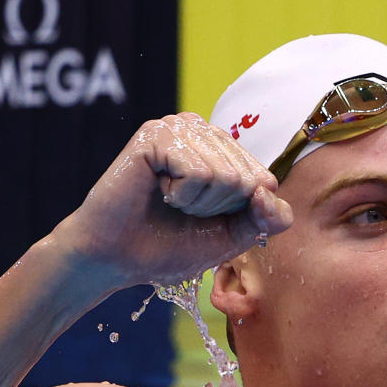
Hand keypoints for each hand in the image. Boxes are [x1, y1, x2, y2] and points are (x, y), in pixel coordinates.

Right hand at [61, 113, 292, 287]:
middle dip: (216, 209)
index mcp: (221, 149)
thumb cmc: (167, 246)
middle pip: (247, 179)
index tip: (201, 217)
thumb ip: (266, 219)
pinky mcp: (157, 133)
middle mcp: (202, 130)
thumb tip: (271, 191)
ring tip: (168, 201)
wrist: (115, 259)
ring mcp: (179, 127)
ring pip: (226, 175)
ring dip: (197, 204)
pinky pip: (198, 171)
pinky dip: (181, 195)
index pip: (264, 181)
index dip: (236, 213)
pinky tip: (156, 190)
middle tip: (180, 211)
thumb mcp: (231, 237)